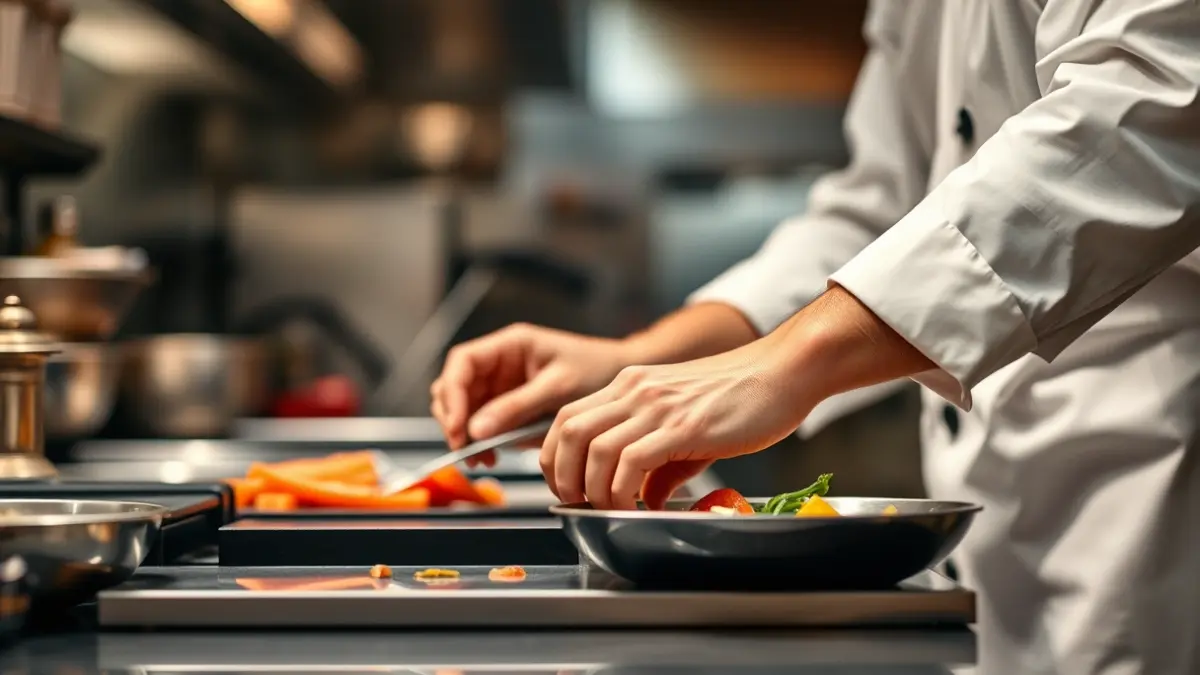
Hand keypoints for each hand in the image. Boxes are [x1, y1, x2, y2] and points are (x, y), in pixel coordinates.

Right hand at [431, 323, 632, 465]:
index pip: (462, 363)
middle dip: (455, 420)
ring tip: (482, 460)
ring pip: (464, 409)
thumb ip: (516, 406)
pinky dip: (481, 442)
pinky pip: (483, 425)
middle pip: (455, 388)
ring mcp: (502, 387)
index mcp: (509, 345)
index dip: (453, 394)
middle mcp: (499, 364)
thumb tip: (475, 430)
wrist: (622, 379)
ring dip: (465, 435)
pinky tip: (491, 458)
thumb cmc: (597, 370)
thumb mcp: (557, 387)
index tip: (458, 427)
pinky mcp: (509, 409)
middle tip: (468, 451)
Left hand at [540, 333, 815, 508]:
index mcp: (631, 386)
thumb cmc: (743, 395)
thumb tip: (647, 497)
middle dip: (563, 477)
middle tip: (578, 503)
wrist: (784, 369)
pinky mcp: (685, 425)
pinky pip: (633, 462)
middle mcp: (636, 391)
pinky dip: (626, 492)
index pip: (567, 417)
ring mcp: (658, 406)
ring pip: (594, 449)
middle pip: (569, 432)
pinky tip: (642, 508)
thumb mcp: (687, 423)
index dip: (555, 457)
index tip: (567, 487)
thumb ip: (661, 461)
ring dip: (594, 489)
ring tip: (609, 510)